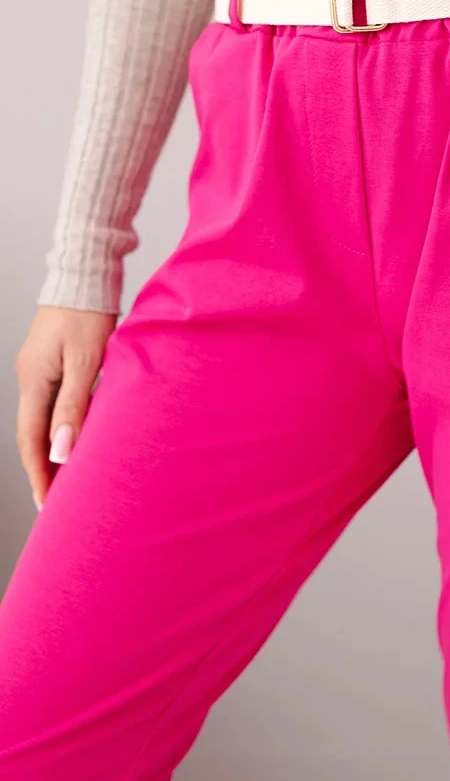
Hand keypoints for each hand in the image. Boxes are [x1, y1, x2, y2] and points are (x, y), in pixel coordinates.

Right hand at [15, 306, 116, 509]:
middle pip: (32, 436)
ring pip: (41, 422)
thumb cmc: (89, 314)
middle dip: (43, 470)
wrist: (85, 276)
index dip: (39, 475)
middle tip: (57, 503)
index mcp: (34, 381)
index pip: (30, 441)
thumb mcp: (86, 362)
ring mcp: (38, 371)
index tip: (48, 504)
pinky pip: (50, 407)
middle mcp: (30, 378)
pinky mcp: (51, 365)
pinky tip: (72, 441)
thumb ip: (73, 406)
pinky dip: (59, 429)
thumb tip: (60, 450)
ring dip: (51, 452)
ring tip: (66, 481)